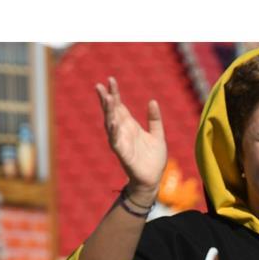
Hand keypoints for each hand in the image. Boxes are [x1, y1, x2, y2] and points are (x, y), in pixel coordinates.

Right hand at [95, 77, 166, 197]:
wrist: (153, 179)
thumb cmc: (154, 159)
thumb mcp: (158, 135)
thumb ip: (154, 119)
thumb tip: (152, 101)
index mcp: (130, 126)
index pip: (120, 106)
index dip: (114, 94)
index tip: (110, 79)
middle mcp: (123, 132)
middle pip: (112, 112)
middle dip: (106, 99)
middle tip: (100, 84)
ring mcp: (121, 142)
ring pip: (111, 124)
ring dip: (108, 112)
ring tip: (106, 98)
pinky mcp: (123, 154)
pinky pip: (116, 141)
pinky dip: (113, 132)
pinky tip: (112, 122)